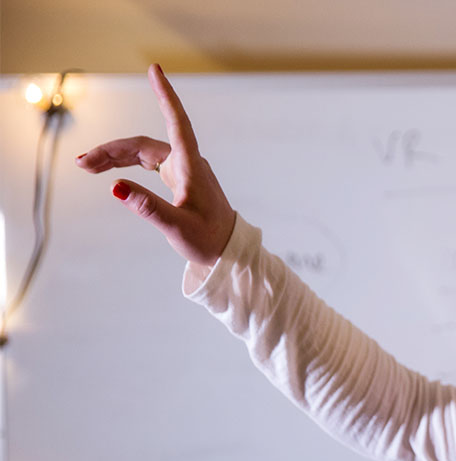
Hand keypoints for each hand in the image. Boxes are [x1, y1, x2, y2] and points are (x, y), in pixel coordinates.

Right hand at [75, 65, 234, 266]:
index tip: (155, 70)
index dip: (165, 95)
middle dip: (112, 150)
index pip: (177, 122)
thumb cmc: (208, 239)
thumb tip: (115, 187)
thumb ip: (147, 207)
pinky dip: (127, 165)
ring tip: (86, 166)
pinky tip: (108, 171)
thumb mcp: (176, 226)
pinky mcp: (179, 178)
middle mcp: (187, 162)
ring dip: (115, 157)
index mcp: (191, 167)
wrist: (228, 250)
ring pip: (143, 153)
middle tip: (82, 163)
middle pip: (144, 144)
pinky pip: (148, 163)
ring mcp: (183, 169)